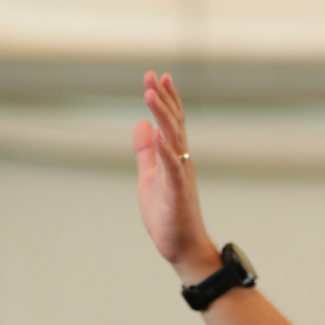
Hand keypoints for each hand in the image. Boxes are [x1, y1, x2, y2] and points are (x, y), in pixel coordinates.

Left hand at [134, 72, 219, 280]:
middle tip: (153, 76)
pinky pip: (172, 169)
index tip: (157, 76)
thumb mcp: (150, 177)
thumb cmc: (168, 215)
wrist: (183, 248)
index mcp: (175, 159)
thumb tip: (141, 124)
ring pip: (173, 141)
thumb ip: (146, 152)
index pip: (172, 123)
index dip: (166, 99)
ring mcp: (180, 178)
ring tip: (151, 95)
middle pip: (174, 124)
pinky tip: (158, 133)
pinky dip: (165, 151)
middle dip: (163, 100)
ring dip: (162, 117)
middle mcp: (182, 163)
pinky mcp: (177, 195)